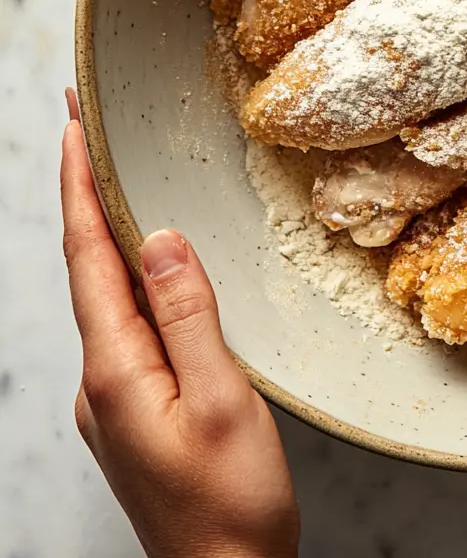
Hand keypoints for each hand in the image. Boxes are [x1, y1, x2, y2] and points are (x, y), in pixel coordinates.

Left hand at [61, 90, 298, 557]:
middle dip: (87, 195)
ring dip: (109, 233)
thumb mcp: (223, 401)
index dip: (80, 187)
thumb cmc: (231, 503)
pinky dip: (130, 277)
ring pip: (106, 295)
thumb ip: (189, 316)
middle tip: (87, 132)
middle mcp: (101, 378)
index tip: (72, 126)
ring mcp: (114, 396)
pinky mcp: (134, 407)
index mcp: (116, 370)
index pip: (89, 257)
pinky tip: (150, 267)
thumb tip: (161, 239)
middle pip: (88, 268)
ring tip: (118, 181)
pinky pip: (126, 323)